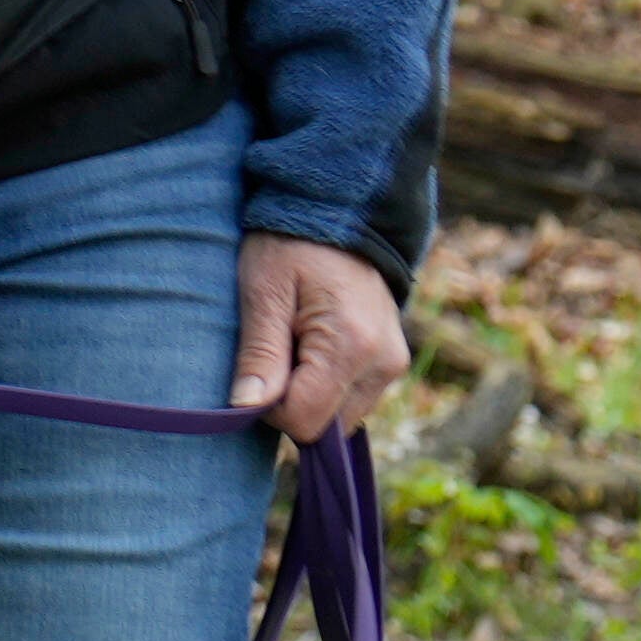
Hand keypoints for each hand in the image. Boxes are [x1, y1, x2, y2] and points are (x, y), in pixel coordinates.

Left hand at [231, 234, 408, 445]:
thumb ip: (259, 353)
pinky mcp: (392, 361)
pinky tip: (311, 349)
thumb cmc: (289, 247)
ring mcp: (393, 363)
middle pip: (327, 427)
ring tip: (294, 344)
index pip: (305, 420)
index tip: (255, 372)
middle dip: (292, 405)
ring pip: (342, 417)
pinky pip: (354, 398)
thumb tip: (246, 409)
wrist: (338, 214)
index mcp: (352, 346)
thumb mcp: (263, 293)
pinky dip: (327, 387)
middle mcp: (384, 363)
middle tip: (275, 352)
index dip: (268, 409)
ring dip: (310, 396)